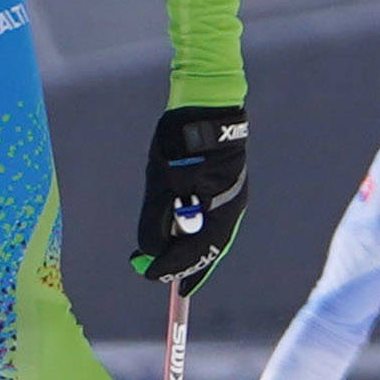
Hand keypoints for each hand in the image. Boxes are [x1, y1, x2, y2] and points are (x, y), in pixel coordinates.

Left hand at [132, 105, 248, 288]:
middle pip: (207, 248)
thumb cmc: (182, 141)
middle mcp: (229, 206)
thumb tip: (149, 251)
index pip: (199, 252)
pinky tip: (177, 233)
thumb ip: (156, 219)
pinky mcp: (219, 183)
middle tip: (157, 274)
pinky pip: (205, 217)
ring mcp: (227, 194)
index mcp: (221, 208)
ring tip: (163, 260)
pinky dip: (189, 229)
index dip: (175, 268)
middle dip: (181, 264)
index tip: (151, 276)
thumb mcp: (162, 181)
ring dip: (185, 248)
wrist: (204, 103)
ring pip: (207, 234)